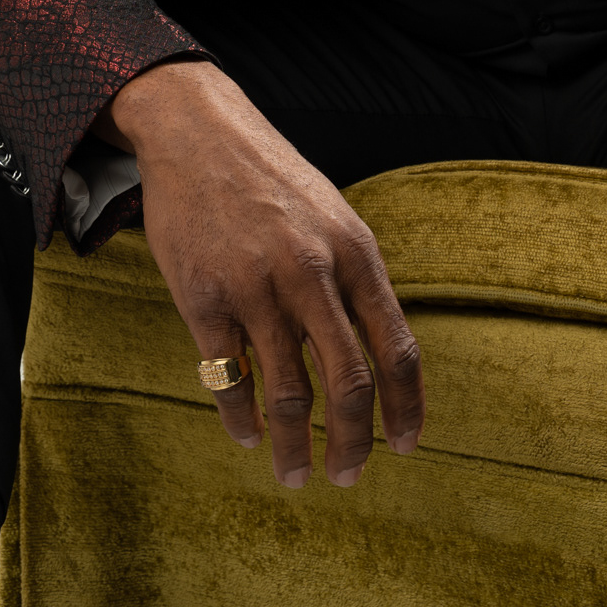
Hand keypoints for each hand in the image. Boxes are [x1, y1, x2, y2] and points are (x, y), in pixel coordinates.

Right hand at [93, 58, 423, 487]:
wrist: (198, 131)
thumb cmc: (271, 179)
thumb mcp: (332, 216)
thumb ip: (354, 280)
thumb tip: (378, 358)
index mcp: (355, 251)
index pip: (396, 347)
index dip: (406, 407)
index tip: (407, 445)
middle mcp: (312, 272)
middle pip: (349, 383)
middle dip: (354, 443)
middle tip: (348, 475)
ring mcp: (256, 287)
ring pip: (289, 394)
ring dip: (295, 448)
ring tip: (295, 475)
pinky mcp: (203, 297)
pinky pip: (229, 379)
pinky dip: (242, 420)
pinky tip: (249, 436)